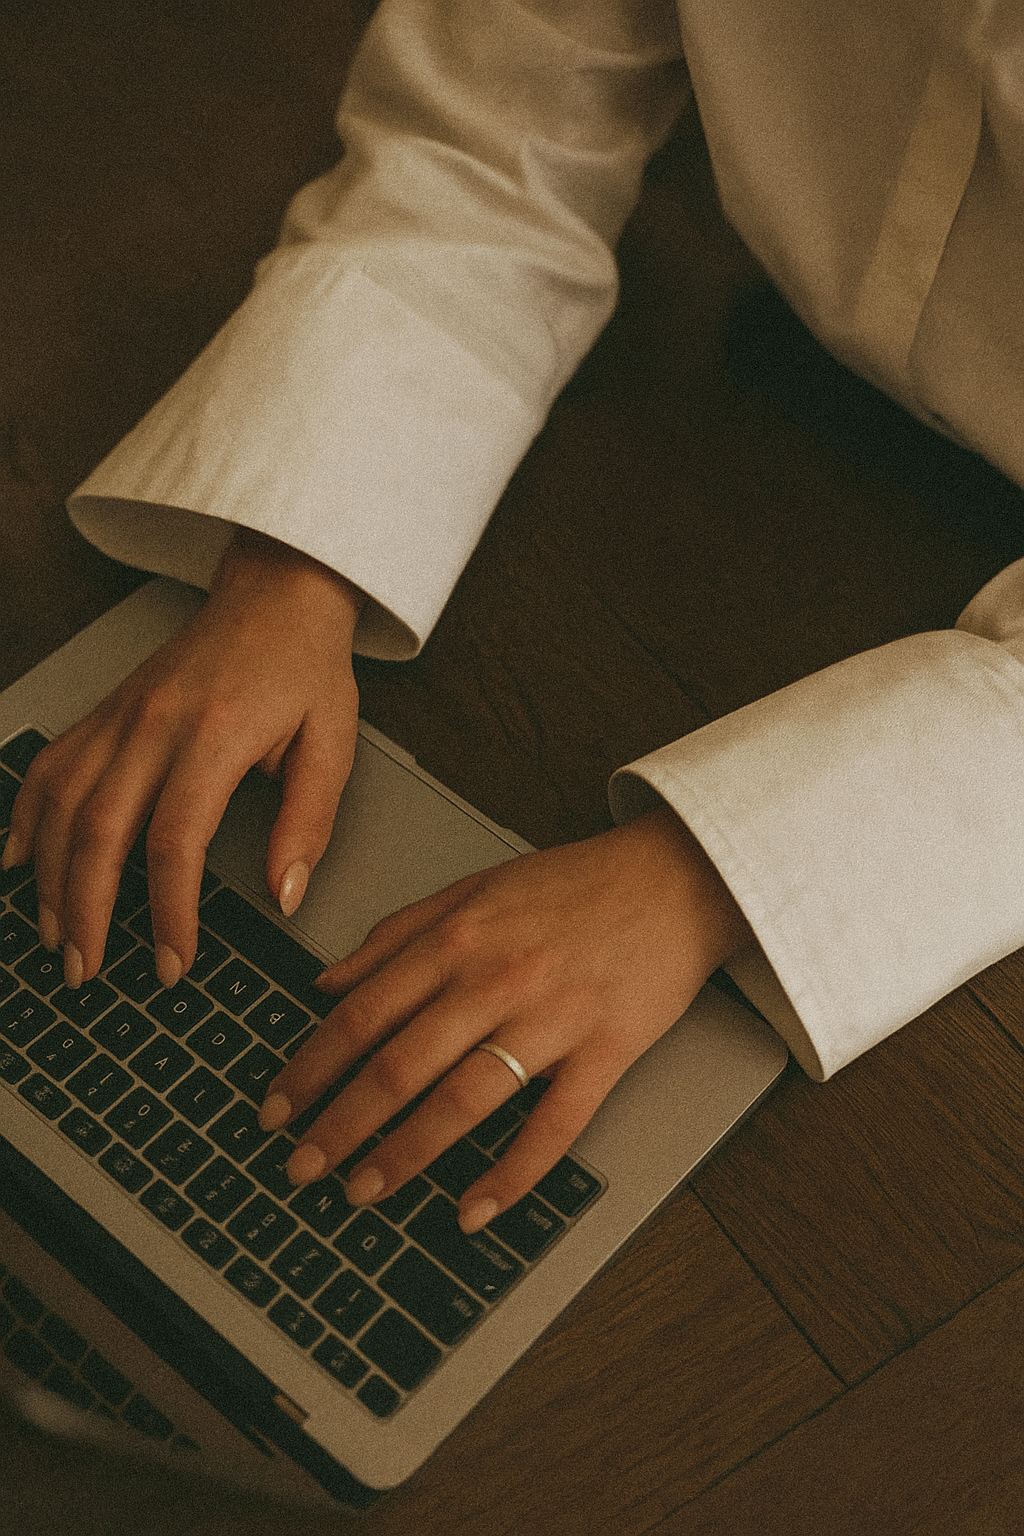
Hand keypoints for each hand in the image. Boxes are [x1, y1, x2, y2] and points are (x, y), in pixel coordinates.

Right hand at [2, 527, 362, 987]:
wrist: (277, 593)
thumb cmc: (306, 665)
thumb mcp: (333, 744)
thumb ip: (308, 824)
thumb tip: (285, 896)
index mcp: (215, 734)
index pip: (175, 840)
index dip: (169, 910)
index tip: (174, 962)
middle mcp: (154, 723)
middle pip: (99, 831)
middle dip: (86, 911)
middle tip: (87, 971)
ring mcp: (121, 715)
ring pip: (62, 805)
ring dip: (50, 879)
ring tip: (56, 937)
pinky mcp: (106, 712)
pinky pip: (51, 767)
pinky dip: (27, 817)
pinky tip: (20, 862)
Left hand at [260, 805, 751, 1231]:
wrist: (676, 876)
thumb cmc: (575, 884)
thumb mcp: (473, 887)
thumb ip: (397, 934)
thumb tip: (326, 982)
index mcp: (458, 937)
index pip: (362, 1012)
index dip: (310, 1067)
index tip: (275, 1108)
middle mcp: (496, 978)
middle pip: (400, 1064)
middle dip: (340, 1124)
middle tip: (299, 1169)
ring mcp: (553, 1017)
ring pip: (464, 1099)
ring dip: (405, 1154)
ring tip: (361, 1192)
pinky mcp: (606, 1051)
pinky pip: (553, 1125)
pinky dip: (511, 1174)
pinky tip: (473, 1210)